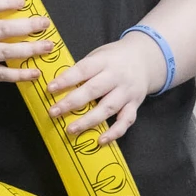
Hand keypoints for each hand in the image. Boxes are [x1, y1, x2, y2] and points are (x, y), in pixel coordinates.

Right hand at [0, 0, 53, 83]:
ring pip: (3, 53)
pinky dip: (19, 75)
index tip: (23, 2)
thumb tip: (23, 6)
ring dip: (28, 50)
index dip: (4, 3)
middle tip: (44, 23)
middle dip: (26, 26)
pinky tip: (35, 72)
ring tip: (47, 46)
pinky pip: (0, 74)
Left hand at [45, 32, 165, 142]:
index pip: (83, 69)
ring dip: (88, 120)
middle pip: (93, 90)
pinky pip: (126, 120)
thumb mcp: (98, 55)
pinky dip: (114, 132)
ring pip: (108, 108)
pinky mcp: (135, 104)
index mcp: (104, 61)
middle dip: (72, 102)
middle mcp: (116, 76)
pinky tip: (101, 140)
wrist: (145, 58)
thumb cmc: (114, 58)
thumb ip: (83, 69)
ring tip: (71, 129)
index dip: (66, 79)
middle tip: (53, 112)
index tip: (49, 89)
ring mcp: (127, 92)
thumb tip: (59, 86)